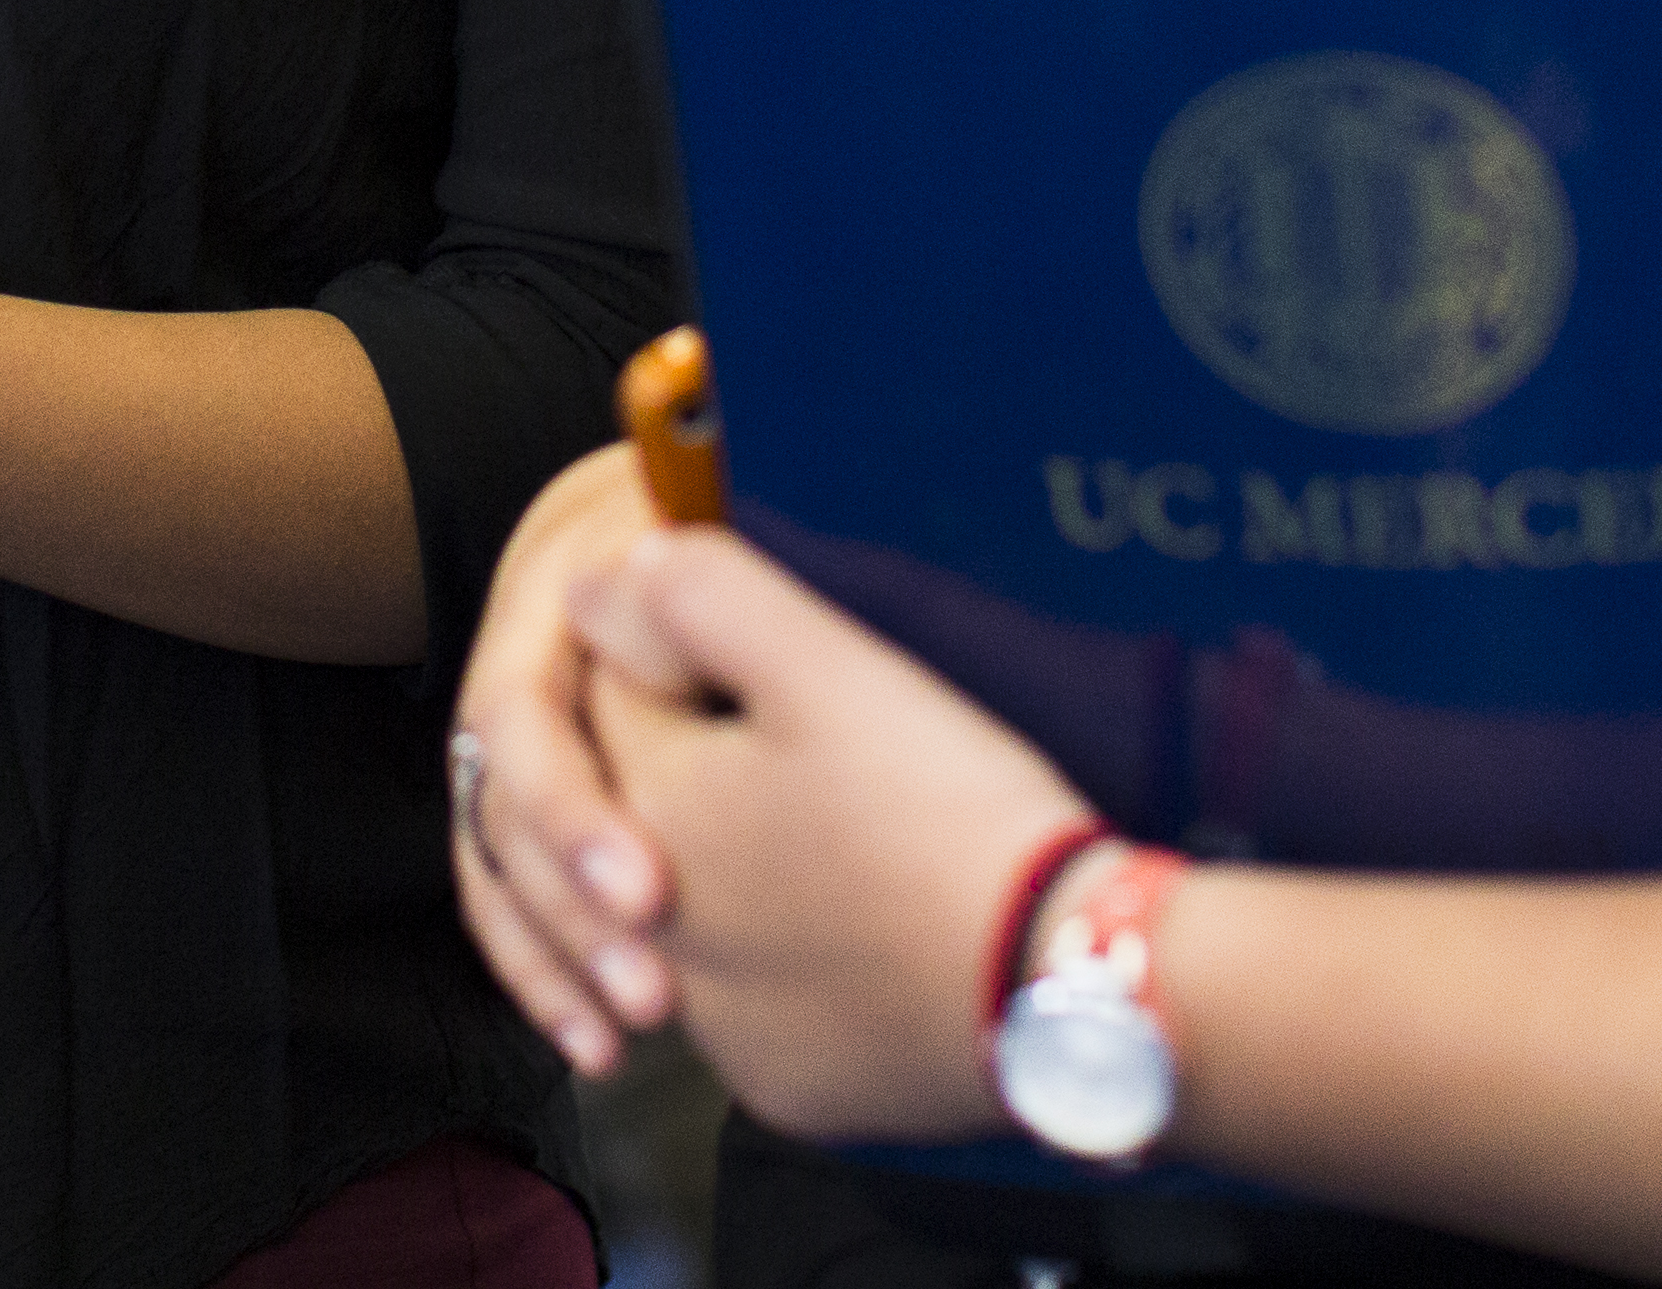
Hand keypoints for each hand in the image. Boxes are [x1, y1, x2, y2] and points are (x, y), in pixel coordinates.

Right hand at [453, 442, 687, 1070]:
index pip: (523, 713)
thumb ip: (711, 574)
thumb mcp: (722, 525)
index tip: (653, 895)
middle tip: (654, 999)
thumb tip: (701, 603)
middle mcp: (513, 662)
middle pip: (502, 804)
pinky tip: (594, 1038)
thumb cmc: (730, 508)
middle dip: (567, 912)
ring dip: (551, 957)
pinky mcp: (537, 794)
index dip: (577, 810)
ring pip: (495, 860)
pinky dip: (548, 966)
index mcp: (547, 591)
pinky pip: (513, 891)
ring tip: (619, 1041)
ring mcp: (517, 731)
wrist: (685, 477)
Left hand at [568, 524, 1098, 1148]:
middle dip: (698, 757)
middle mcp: (648, 931)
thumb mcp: (826, 666)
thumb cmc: (942, 810)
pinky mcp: (783, 1083)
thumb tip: (601, 578)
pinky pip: (761, 1002)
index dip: (681, 650)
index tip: (763, 651)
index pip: (609, 692)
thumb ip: (698, 596)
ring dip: (737, 863)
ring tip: (842, 823)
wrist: (1060, 980)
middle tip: (812, 734)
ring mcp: (717, 1024)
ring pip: (695, 906)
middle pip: (643, 803)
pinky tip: (863, 919)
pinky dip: (793, 959)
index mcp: (644, 808)